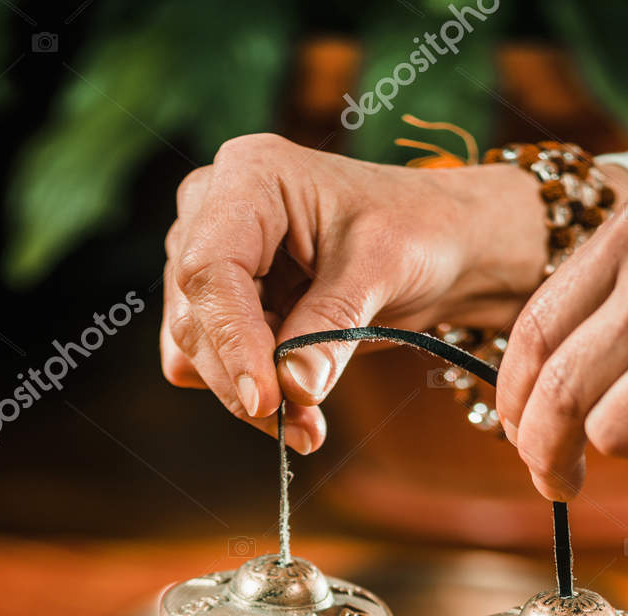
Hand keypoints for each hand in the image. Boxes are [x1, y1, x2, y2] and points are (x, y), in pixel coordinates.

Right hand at [161, 134, 548, 452]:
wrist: (433, 244)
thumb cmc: (414, 231)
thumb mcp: (382, 268)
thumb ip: (333, 325)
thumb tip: (292, 388)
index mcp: (250, 177)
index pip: (210, 267)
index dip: (232, 340)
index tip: (266, 400)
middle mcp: (214, 210)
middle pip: (195, 314)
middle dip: (243, 380)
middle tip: (302, 427)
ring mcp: (212, 258)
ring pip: (194, 346)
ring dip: (247, 396)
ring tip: (308, 424)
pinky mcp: (221, 303)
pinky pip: (207, 362)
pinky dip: (248, 393)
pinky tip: (296, 406)